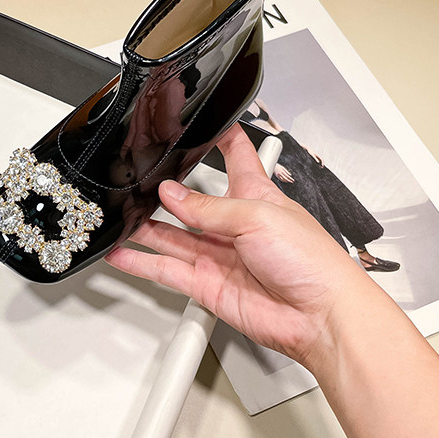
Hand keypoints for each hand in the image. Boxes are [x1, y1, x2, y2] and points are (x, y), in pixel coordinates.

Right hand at [105, 124, 369, 365]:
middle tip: (137, 182)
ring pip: (171, 236)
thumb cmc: (311, 262)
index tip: (203, 121)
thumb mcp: (257, 216)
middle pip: (190, 202)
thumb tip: (171, 194)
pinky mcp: (206, 285)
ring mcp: (218, 256)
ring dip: (145, 227)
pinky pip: (166, 270)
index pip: (237, 157)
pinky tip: (121, 254)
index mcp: (255, 196)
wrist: (320, 317)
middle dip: (165, 192)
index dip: (222, 137)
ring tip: (118, 215)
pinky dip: (141, 262)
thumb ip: (208, 207)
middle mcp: (234, 225)